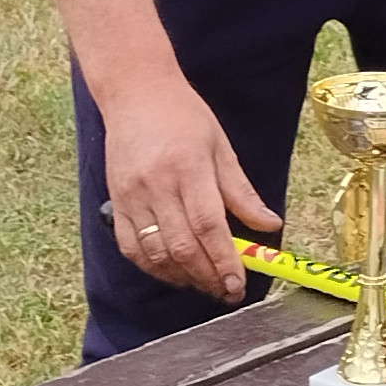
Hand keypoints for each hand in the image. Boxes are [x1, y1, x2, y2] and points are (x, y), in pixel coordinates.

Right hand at [97, 68, 276, 295]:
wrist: (135, 94)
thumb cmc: (183, 116)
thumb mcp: (221, 147)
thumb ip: (242, 192)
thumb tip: (269, 225)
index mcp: (189, 168)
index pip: (209, 226)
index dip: (224, 260)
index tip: (237, 283)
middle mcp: (157, 185)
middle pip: (182, 246)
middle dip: (207, 276)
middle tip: (226, 291)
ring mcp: (132, 196)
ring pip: (155, 253)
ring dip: (182, 277)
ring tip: (204, 283)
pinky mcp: (116, 202)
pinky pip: (131, 247)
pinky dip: (153, 267)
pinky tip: (172, 271)